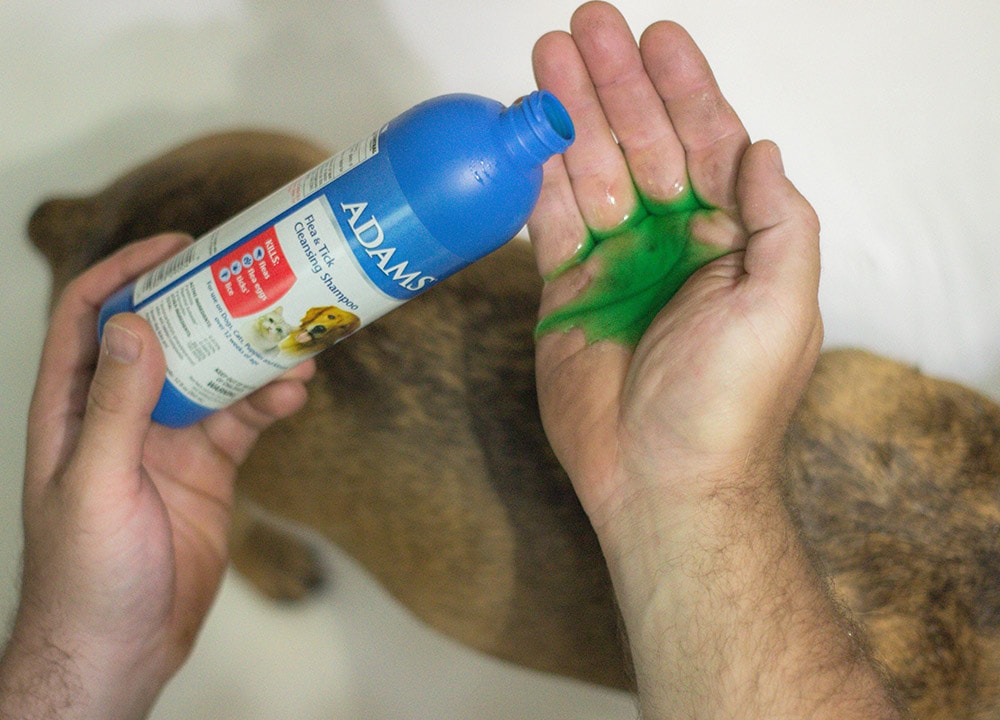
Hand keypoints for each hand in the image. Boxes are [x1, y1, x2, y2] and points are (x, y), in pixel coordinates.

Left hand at [1, 233, 313, 718]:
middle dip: (206, 302)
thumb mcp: (94, 484)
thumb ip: (113, 406)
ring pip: (213, 374)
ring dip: (251, 355)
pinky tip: (292, 393)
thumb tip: (134, 325)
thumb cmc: (86, 574)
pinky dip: (268, 402)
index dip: (128, 272)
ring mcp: (168, 438)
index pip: (93, 317)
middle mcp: (121, 411)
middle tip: (254, 275)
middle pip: (165, 335)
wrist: (122, 647)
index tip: (178, 247)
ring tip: (293, 340)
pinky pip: (243, 420)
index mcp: (74, 406)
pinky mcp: (209, 467)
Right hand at [529, 2, 821, 534]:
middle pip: (640, 143)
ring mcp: (616, 264)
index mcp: (728, 238)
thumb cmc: (729, 404)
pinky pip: (549, 223)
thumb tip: (763, 150)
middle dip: (613, 84)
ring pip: (588, 172)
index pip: (706, 141)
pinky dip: (537, 180)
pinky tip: (527, 133)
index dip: (683, 87)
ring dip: (567, 115)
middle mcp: (672, 242)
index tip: (656, 36)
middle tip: (583, 25)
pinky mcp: (568, 292)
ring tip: (545, 58)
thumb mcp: (782, 307)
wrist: (662, 482)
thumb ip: (778, 222)